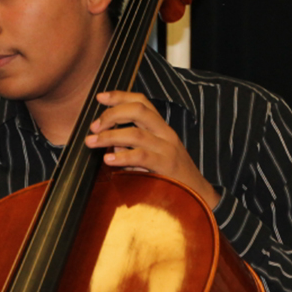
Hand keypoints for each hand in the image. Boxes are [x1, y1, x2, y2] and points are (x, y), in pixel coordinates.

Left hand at [85, 91, 220, 209]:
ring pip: (136, 133)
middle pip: (138, 110)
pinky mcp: (166, 166)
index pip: (141, 102)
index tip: (100, 97)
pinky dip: (122, 157)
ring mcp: (167, 149)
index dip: (120, 96)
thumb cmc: (170, 175)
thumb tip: (107, 142)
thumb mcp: (152, 154)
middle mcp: (165, 133)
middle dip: (112, 114)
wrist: (199, 196)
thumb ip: (131, 146)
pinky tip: (108, 159)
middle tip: (94, 127)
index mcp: (161, 128)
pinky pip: (141, 156)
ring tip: (92, 142)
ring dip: (110, 136)